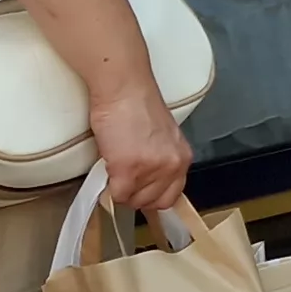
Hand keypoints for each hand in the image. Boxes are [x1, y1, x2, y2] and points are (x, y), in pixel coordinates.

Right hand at [89, 89, 192, 216]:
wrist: (124, 89)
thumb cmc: (137, 106)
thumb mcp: (161, 139)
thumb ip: (161, 160)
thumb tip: (147, 181)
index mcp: (182, 158)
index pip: (172, 196)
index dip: (152, 194)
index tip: (140, 188)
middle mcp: (172, 166)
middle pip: (153, 202)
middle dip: (135, 194)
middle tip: (124, 177)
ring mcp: (151, 170)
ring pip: (133, 200)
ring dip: (122, 189)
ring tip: (116, 166)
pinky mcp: (128, 171)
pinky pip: (117, 195)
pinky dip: (108, 187)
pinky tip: (109, 167)